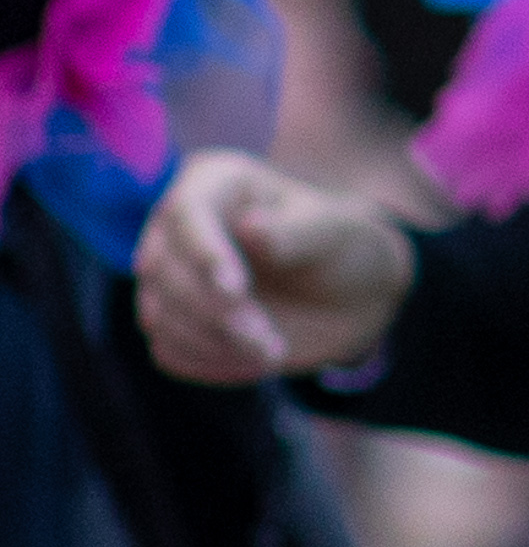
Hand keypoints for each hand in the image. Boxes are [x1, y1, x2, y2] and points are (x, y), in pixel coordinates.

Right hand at [134, 148, 412, 381]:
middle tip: (268, 340)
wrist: (350, 295)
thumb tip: (249, 227)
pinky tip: (254, 364)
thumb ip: (294, 230)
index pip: (187, 211)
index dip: (205, 254)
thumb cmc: (343, 246)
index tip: (236, 292)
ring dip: (213, 342)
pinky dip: (208, 362)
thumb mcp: (335, 231)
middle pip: (166, 270)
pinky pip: (170, 349)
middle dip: (215, 311)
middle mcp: (180, 228)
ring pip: (161, 315)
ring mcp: (170, 277)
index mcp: (217, 183)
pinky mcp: (176, 321)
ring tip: (273, 353)